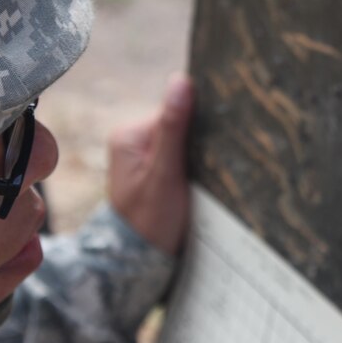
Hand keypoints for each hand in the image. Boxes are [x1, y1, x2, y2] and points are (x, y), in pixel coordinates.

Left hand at [107, 74, 194, 255]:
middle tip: (206, 167)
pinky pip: (181, 154)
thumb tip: (181, 80)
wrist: (140, 262)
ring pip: (183, 140)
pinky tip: (198, 180)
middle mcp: (133, 139)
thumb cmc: (151, 222)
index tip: (212, 144)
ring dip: (197, 154)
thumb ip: (173, 129)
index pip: (174, 110)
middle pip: (179, 123)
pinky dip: (194, 164)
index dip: (198, 123)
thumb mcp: (165, 175)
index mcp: (128, 135)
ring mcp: (144, 155)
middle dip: (197, 140)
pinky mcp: (156, 168)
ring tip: (200, 177)